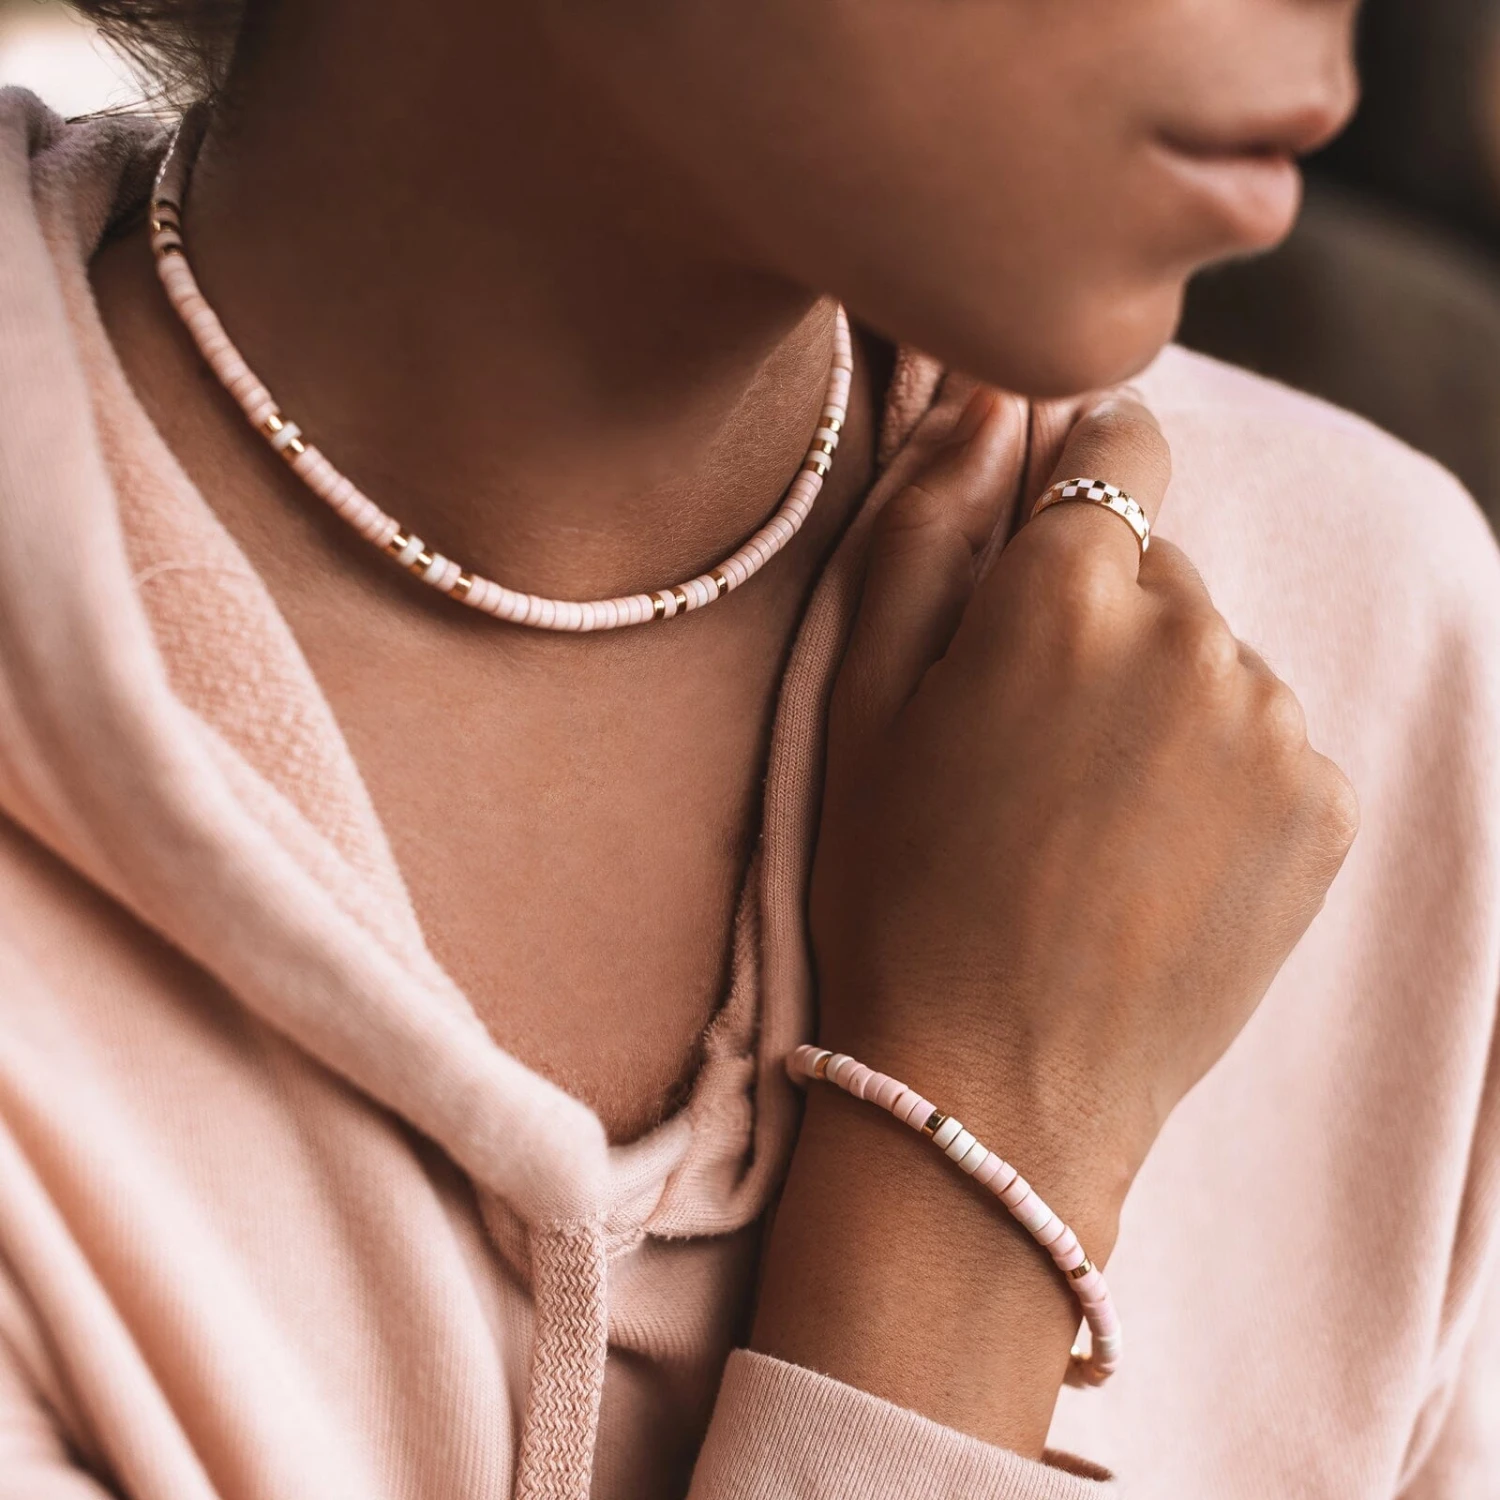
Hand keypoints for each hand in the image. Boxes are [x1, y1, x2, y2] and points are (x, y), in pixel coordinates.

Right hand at [810, 378, 1359, 1228]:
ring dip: (1160, 702)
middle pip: (1161, 566)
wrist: (994, 1087)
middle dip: (1102, 619)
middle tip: (1028, 743)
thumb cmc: (897, 889)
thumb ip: (922, 527)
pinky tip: (1149, 858)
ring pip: (1215, 655)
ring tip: (1085, 818)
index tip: (1039, 563)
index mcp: (1062, 591)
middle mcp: (1192, 634)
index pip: (1117, 442)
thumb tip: (983, 401)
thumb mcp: (859, 701)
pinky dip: (1218, 775)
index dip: (1074, 491)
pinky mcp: (1325, 806)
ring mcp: (1274, 724)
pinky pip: (1270, 738)